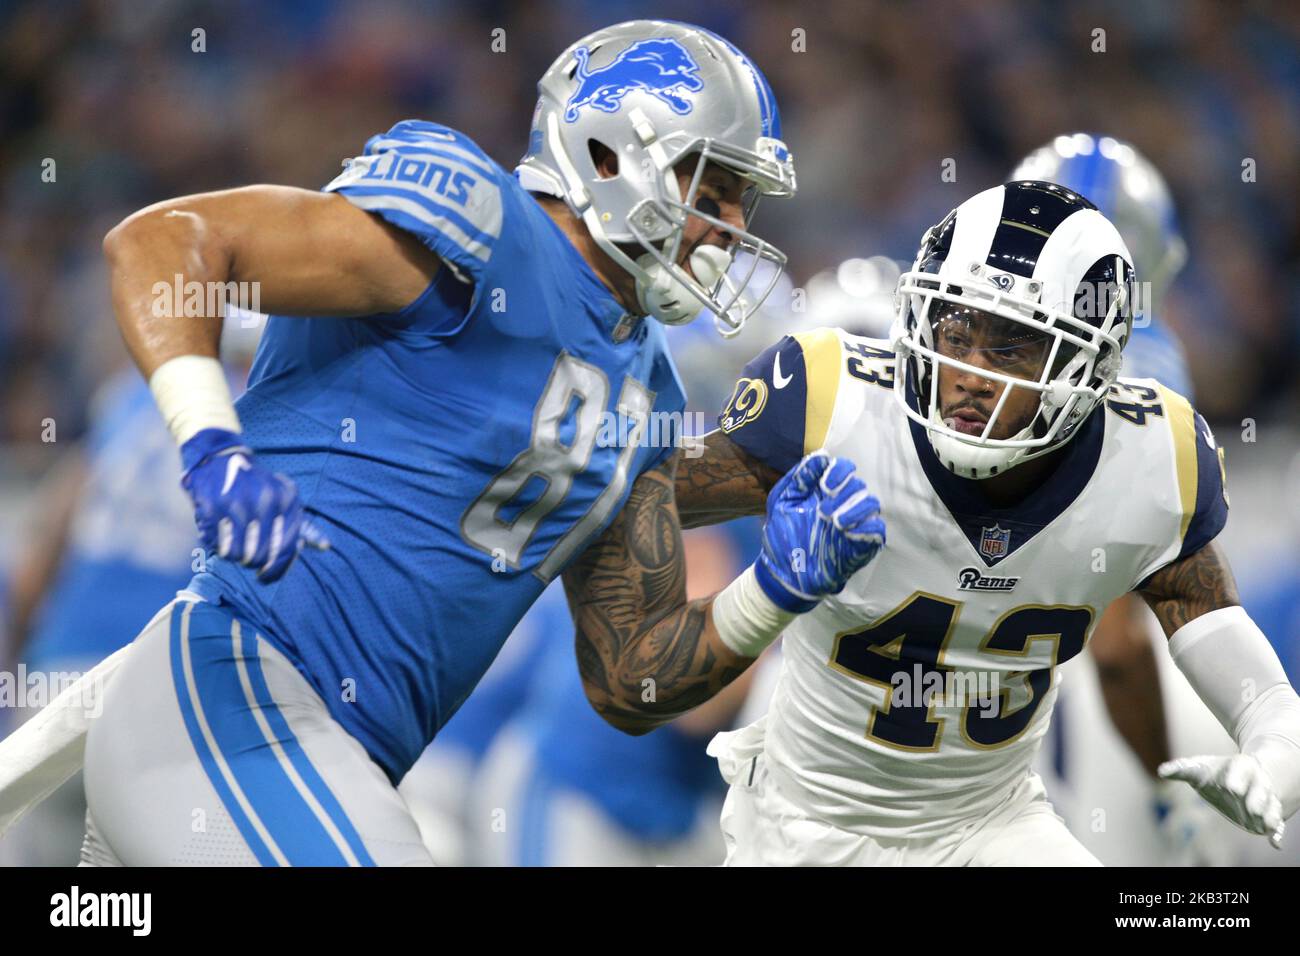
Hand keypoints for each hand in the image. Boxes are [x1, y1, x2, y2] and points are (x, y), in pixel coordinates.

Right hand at [180, 428, 328, 581]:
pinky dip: (217, 546)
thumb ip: (303, 525)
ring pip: (238, 553)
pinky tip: (218, 539)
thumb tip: (325, 546)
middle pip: (262, 554)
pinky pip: (216, 543)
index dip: (276, 570)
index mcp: (288, 500)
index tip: (265, 576)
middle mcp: (266, 500)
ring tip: (233, 551)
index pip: (288, 548)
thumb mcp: (283, 499)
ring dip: (235, 557)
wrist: (219, 458)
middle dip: (254, 564)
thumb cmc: (257, 487)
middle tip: (248, 562)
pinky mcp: (214, 506)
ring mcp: (239, 502)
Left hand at [754, 451, 885, 612]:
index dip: (841, 471)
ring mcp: (852, 525)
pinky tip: (847, 532)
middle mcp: (841, 504)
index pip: (844, 469)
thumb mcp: (782, 501)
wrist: (781, 573)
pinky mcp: (860, 546)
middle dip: (844, 493)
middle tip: (824, 511)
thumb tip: (822, 456)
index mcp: (823, 491)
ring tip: (833, 522)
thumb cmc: (780, 535)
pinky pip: (877, 531)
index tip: (827, 484)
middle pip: (858, 486)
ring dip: (855, 509)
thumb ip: (800, 478)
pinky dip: (867, 527)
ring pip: (871, 504)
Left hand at [1159, 753, 1285, 848]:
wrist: (1251, 772)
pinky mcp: (1270, 813)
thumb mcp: (1200, 768)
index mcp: (1240, 766)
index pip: (1241, 768)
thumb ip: (1182, 769)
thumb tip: (1161, 771)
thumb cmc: (1219, 771)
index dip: (1237, 778)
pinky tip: (1275, 843)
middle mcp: (1257, 781)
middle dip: (1257, 798)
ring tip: (1265, 825)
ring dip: (1269, 815)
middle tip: (1252, 808)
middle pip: (1259, 789)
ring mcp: (1265, 797)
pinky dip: (1276, 831)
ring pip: (1271, 805)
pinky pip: (1277, 821)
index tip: (1231, 788)